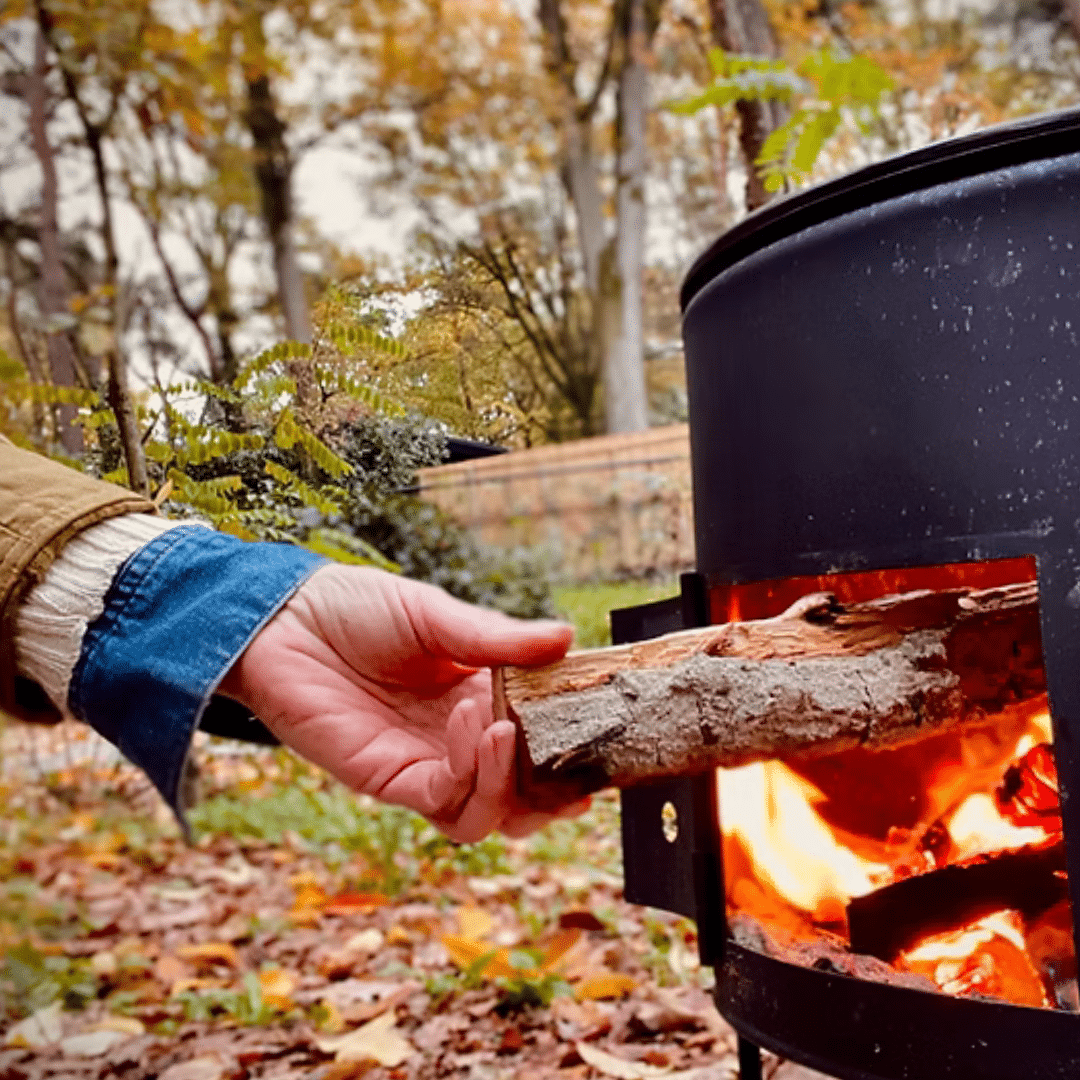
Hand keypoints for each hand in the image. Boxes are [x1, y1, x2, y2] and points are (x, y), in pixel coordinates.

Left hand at [218, 565, 583, 840]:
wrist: (281, 616)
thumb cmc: (353, 607)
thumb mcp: (435, 615)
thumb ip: (496, 638)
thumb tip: (567, 638)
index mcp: (476, 698)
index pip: (535, 739)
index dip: (570, 749)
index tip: (606, 738)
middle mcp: (455, 742)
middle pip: (517, 795)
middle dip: (552, 796)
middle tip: (578, 777)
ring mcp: (422, 764)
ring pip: (484, 813)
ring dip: (509, 782)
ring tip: (509, 729)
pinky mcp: (386, 778)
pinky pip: (442, 798)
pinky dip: (469, 771)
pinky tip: (474, 722)